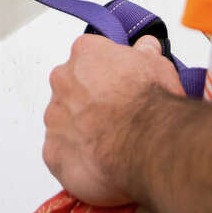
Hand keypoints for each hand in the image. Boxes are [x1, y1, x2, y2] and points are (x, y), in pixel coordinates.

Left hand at [43, 34, 184, 206]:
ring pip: (64, 124)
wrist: (148, 143)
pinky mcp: (53, 152)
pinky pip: (60, 156)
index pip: (88, 60)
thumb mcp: (157, 66)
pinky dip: (76, 162)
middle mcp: (63, 80)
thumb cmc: (150, 104)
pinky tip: (98, 166)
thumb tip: (145, 46)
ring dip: (81, 133)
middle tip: (114, 120)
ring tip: (109, 147)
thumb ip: (145, 53)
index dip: (106, 77)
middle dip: (89, 104)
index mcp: (84, 54)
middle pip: (71, 91)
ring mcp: (55, 117)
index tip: (119, 90)